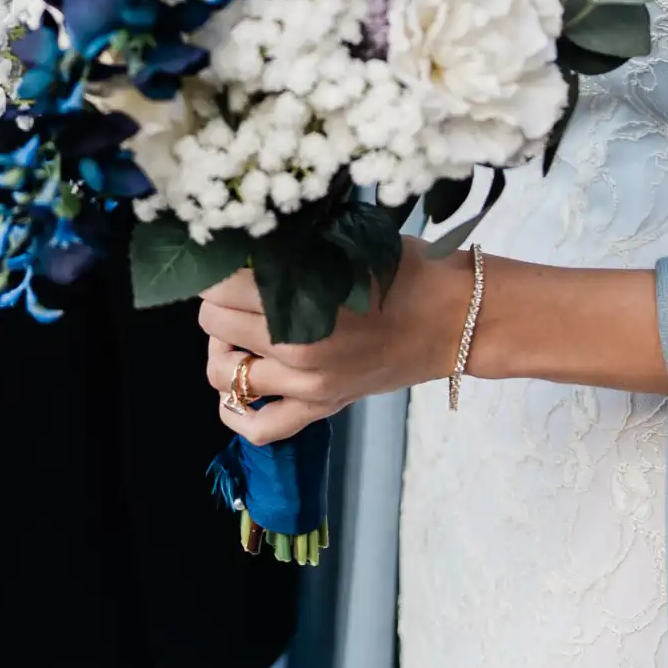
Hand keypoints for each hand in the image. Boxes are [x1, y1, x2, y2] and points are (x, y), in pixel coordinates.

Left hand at [199, 250, 469, 443]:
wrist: (454, 318)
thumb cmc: (405, 270)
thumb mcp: (346, 242)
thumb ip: (294, 248)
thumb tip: (245, 240)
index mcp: (301, 298)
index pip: (220, 284)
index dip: (218, 266)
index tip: (231, 259)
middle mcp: (296, 346)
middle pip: (213, 323)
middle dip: (218, 301)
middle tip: (237, 288)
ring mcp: (307, 385)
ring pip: (224, 374)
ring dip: (222, 348)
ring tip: (238, 331)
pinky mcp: (321, 408)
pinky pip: (260, 428)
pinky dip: (236, 411)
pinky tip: (239, 386)